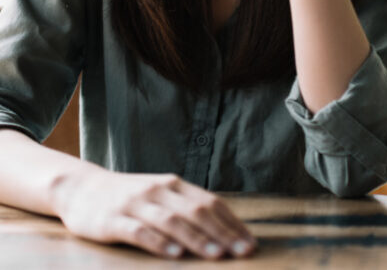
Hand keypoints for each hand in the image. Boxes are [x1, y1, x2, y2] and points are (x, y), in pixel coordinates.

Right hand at [52, 168, 256, 259]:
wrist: (82, 189)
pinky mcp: (114, 220)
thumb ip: (185, 207)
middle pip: (196, 211)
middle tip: (243, 253)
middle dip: (223, 233)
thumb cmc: (130, 197)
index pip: (209, 202)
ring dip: (197, 238)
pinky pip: (140, 231)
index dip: (232, 223)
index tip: (250, 244)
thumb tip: (223, 230)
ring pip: (172, 221)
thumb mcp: (159, 195)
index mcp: (173, 185)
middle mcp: (158, 191)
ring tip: (217, 254)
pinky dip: (159, 242)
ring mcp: (135, 204)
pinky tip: (174, 254)